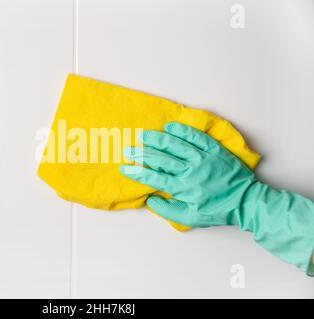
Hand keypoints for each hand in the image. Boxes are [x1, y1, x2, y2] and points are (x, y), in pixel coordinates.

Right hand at [120, 122, 255, 227]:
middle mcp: (191, 170)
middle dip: (142, 153)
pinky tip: (171, 126)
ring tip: (145, 135)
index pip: (155, 178)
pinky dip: (183, 130)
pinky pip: (197, 137)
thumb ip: (168, 210)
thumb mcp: (190, 218)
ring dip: (158, 139)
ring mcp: (203, 158)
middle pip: (162, 159)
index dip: (138, 173)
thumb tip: (151, 199)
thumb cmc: (217, 211)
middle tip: (129, 149)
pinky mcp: (214, 150)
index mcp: (184, 188)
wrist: (246, 201)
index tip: (126, 168)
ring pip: (177, 145)